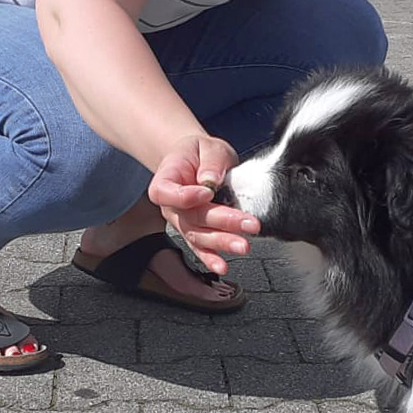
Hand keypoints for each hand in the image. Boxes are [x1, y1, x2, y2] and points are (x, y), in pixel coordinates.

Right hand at [147, 134, 259, 273]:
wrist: (195, 161)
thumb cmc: (198, 153)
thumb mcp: (207, 146)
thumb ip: (211, 161)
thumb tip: (211, 180)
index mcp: (165, 181)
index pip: (167, 193)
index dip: (186, 196)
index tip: (207, 192)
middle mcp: (170, 207)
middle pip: (192, 218)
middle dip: (222, 223)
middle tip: (247, 224)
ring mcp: (182, 222)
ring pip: (199, 236)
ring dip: (222, 242)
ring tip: (243, 245)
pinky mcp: (195, 232)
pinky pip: (201, 248)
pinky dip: (211, 258)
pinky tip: (222, 266)